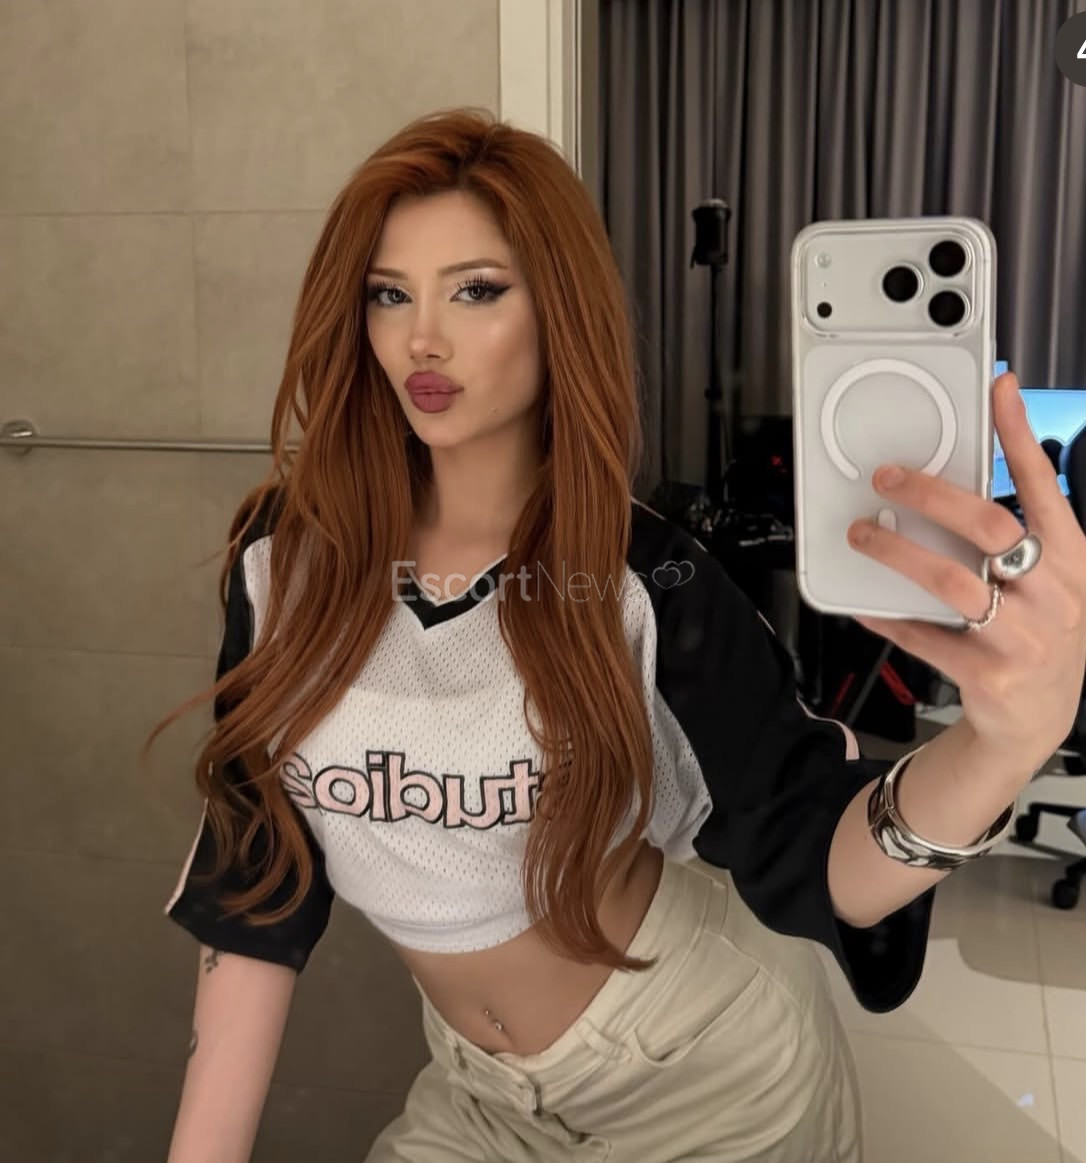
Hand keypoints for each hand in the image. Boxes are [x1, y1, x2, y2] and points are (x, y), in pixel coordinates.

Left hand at [846, 371, 1085, 782]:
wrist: (1038, 717)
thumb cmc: (1037, 629)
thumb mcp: (1045, 576)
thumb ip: (1014, 530)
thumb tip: (967, 471)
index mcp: (1068, 557)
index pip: (1045, 485)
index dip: (1020, 434)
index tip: (998, 390)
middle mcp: (1053, 592)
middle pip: (989, 527)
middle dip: (932, 495)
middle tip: (887, 477)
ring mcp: (1024, 636)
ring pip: (953, 582)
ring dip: (899, 553)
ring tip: (863, 534)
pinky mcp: (989, 673)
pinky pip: (925, 636)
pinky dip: (888, 616)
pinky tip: (863, 603)